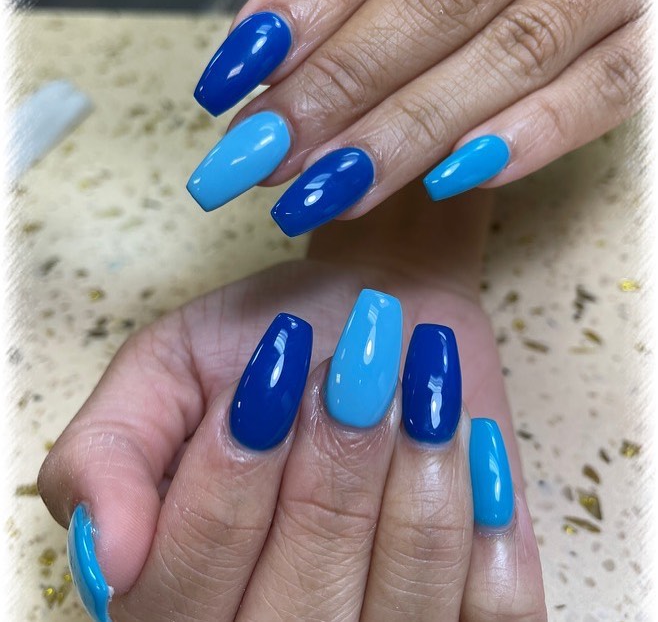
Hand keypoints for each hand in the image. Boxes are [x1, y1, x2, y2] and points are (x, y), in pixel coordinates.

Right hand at [38, 189, 545, 620]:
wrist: (379, 322)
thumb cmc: (267, 339)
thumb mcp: (163, 370)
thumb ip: (106, 455)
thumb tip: (112, 556)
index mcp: (177, 590)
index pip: (181, 591)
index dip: (230, 482)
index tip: (271, 380)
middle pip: (299, 613)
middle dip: (333, 471)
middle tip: (353, 379)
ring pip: (403, 610)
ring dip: (414, 478)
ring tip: (416, 400)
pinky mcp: (472, 616)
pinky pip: (496, 613)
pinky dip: (487, 520)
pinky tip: (464, 447)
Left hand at [186, 0, 646, 234]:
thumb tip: (274, 49)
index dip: (299, 11)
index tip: (226, 85)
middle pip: (436, 0)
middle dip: (338, 89)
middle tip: (261, 160)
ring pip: (513, 51)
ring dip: (410, 131)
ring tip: (329, 192)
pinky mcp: (657, 31)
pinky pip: (610, 85)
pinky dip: (538, 131)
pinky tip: (455, 180)